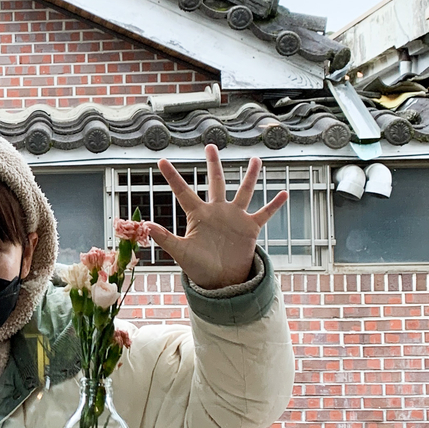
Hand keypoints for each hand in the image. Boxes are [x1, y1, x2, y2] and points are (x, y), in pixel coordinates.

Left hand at [147, 145, 287, 289]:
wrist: (220, 281)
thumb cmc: (198, 267)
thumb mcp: (180, 252)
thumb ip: (164, 238)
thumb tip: (145, 225)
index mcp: (198, 215)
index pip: (183, 191)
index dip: (172, 176)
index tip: (161, 160)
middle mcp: (217, 211)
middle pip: (216, 182)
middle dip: (214, 165)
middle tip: (211, 146)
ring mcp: (235, 218)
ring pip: (244, 192)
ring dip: (251, 176)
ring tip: (256, 159)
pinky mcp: (250, 228)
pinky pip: (265, 213)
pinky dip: (274, 205)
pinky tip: (284, 193)